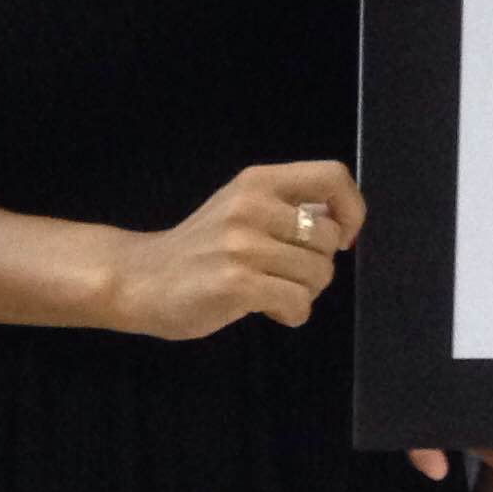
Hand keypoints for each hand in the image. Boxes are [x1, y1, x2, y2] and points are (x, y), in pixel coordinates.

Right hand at [103, 161, 362, 341]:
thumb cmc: (200, 248)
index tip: (340, 239)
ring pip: (318, 275)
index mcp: (258, 182)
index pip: (332, 177)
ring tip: (272, 292)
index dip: (351, 209)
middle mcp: (252, 206)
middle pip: (329, 239)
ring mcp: (243, 245)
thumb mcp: (242, 209)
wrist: (141, 280)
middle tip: (288, 276)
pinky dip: (292, 314)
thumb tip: (341, 223)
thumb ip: (287, 209)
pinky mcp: (236, 283)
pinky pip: (298, 303)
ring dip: (304, 293)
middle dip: (319, 266)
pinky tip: (268, 310)